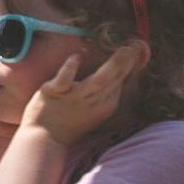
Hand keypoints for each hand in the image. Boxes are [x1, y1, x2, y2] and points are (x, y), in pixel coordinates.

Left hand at [20, 46, 140, 145]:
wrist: (46, 138)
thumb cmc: (71, 119)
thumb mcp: (96, 106)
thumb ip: (110, 89)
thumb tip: (123, 70)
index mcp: (106, 104)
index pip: (121, 80)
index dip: (130, 63)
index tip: (136, 46)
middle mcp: (94, 101)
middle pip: (114, 79)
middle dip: (127, 61)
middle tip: (135, 45)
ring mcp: (75, 98)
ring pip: (97, 81)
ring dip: (112, 65)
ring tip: (124, 50)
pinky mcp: (55, 93)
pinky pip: (64, 81)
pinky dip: (70, 69)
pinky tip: (76, 57)